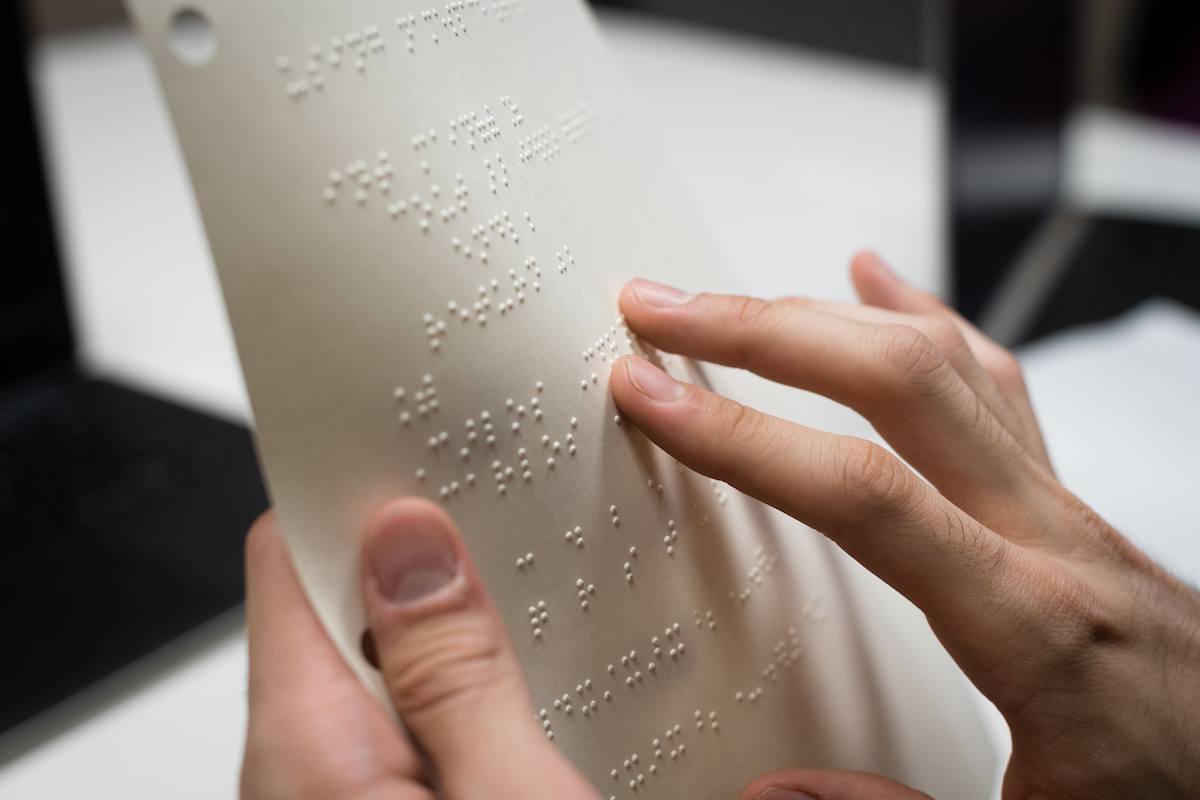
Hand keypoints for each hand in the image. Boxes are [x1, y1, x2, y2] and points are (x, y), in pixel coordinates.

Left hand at [240, 499, 598, 799]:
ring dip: (450, 633)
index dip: (362, 491)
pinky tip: (519, 700)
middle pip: (342, 606)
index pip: (291, 554)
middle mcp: (298, 767)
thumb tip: (415, 537)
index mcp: (308, 745)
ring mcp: (334, 788)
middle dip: (426, 562)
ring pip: (378, 663)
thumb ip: (458, 674)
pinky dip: (454, 689)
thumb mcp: (509, 798)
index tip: (438, 449)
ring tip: (539, 621)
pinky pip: (400, 717)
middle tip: (521, 539)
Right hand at [609, 252, 1199, 799]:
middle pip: (899, 386)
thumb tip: (768, 792)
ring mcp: (1068, 510)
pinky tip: (881, 286)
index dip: (744, 435)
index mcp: (1035, 628)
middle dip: (763, 331)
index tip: (654, 395)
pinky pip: (999, 385)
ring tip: (733, 299)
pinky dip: (929, 321)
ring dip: (827, 315)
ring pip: (947, 365)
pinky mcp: (1071, 507)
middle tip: (662, 310)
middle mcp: (1056, 540)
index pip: (864, 495)